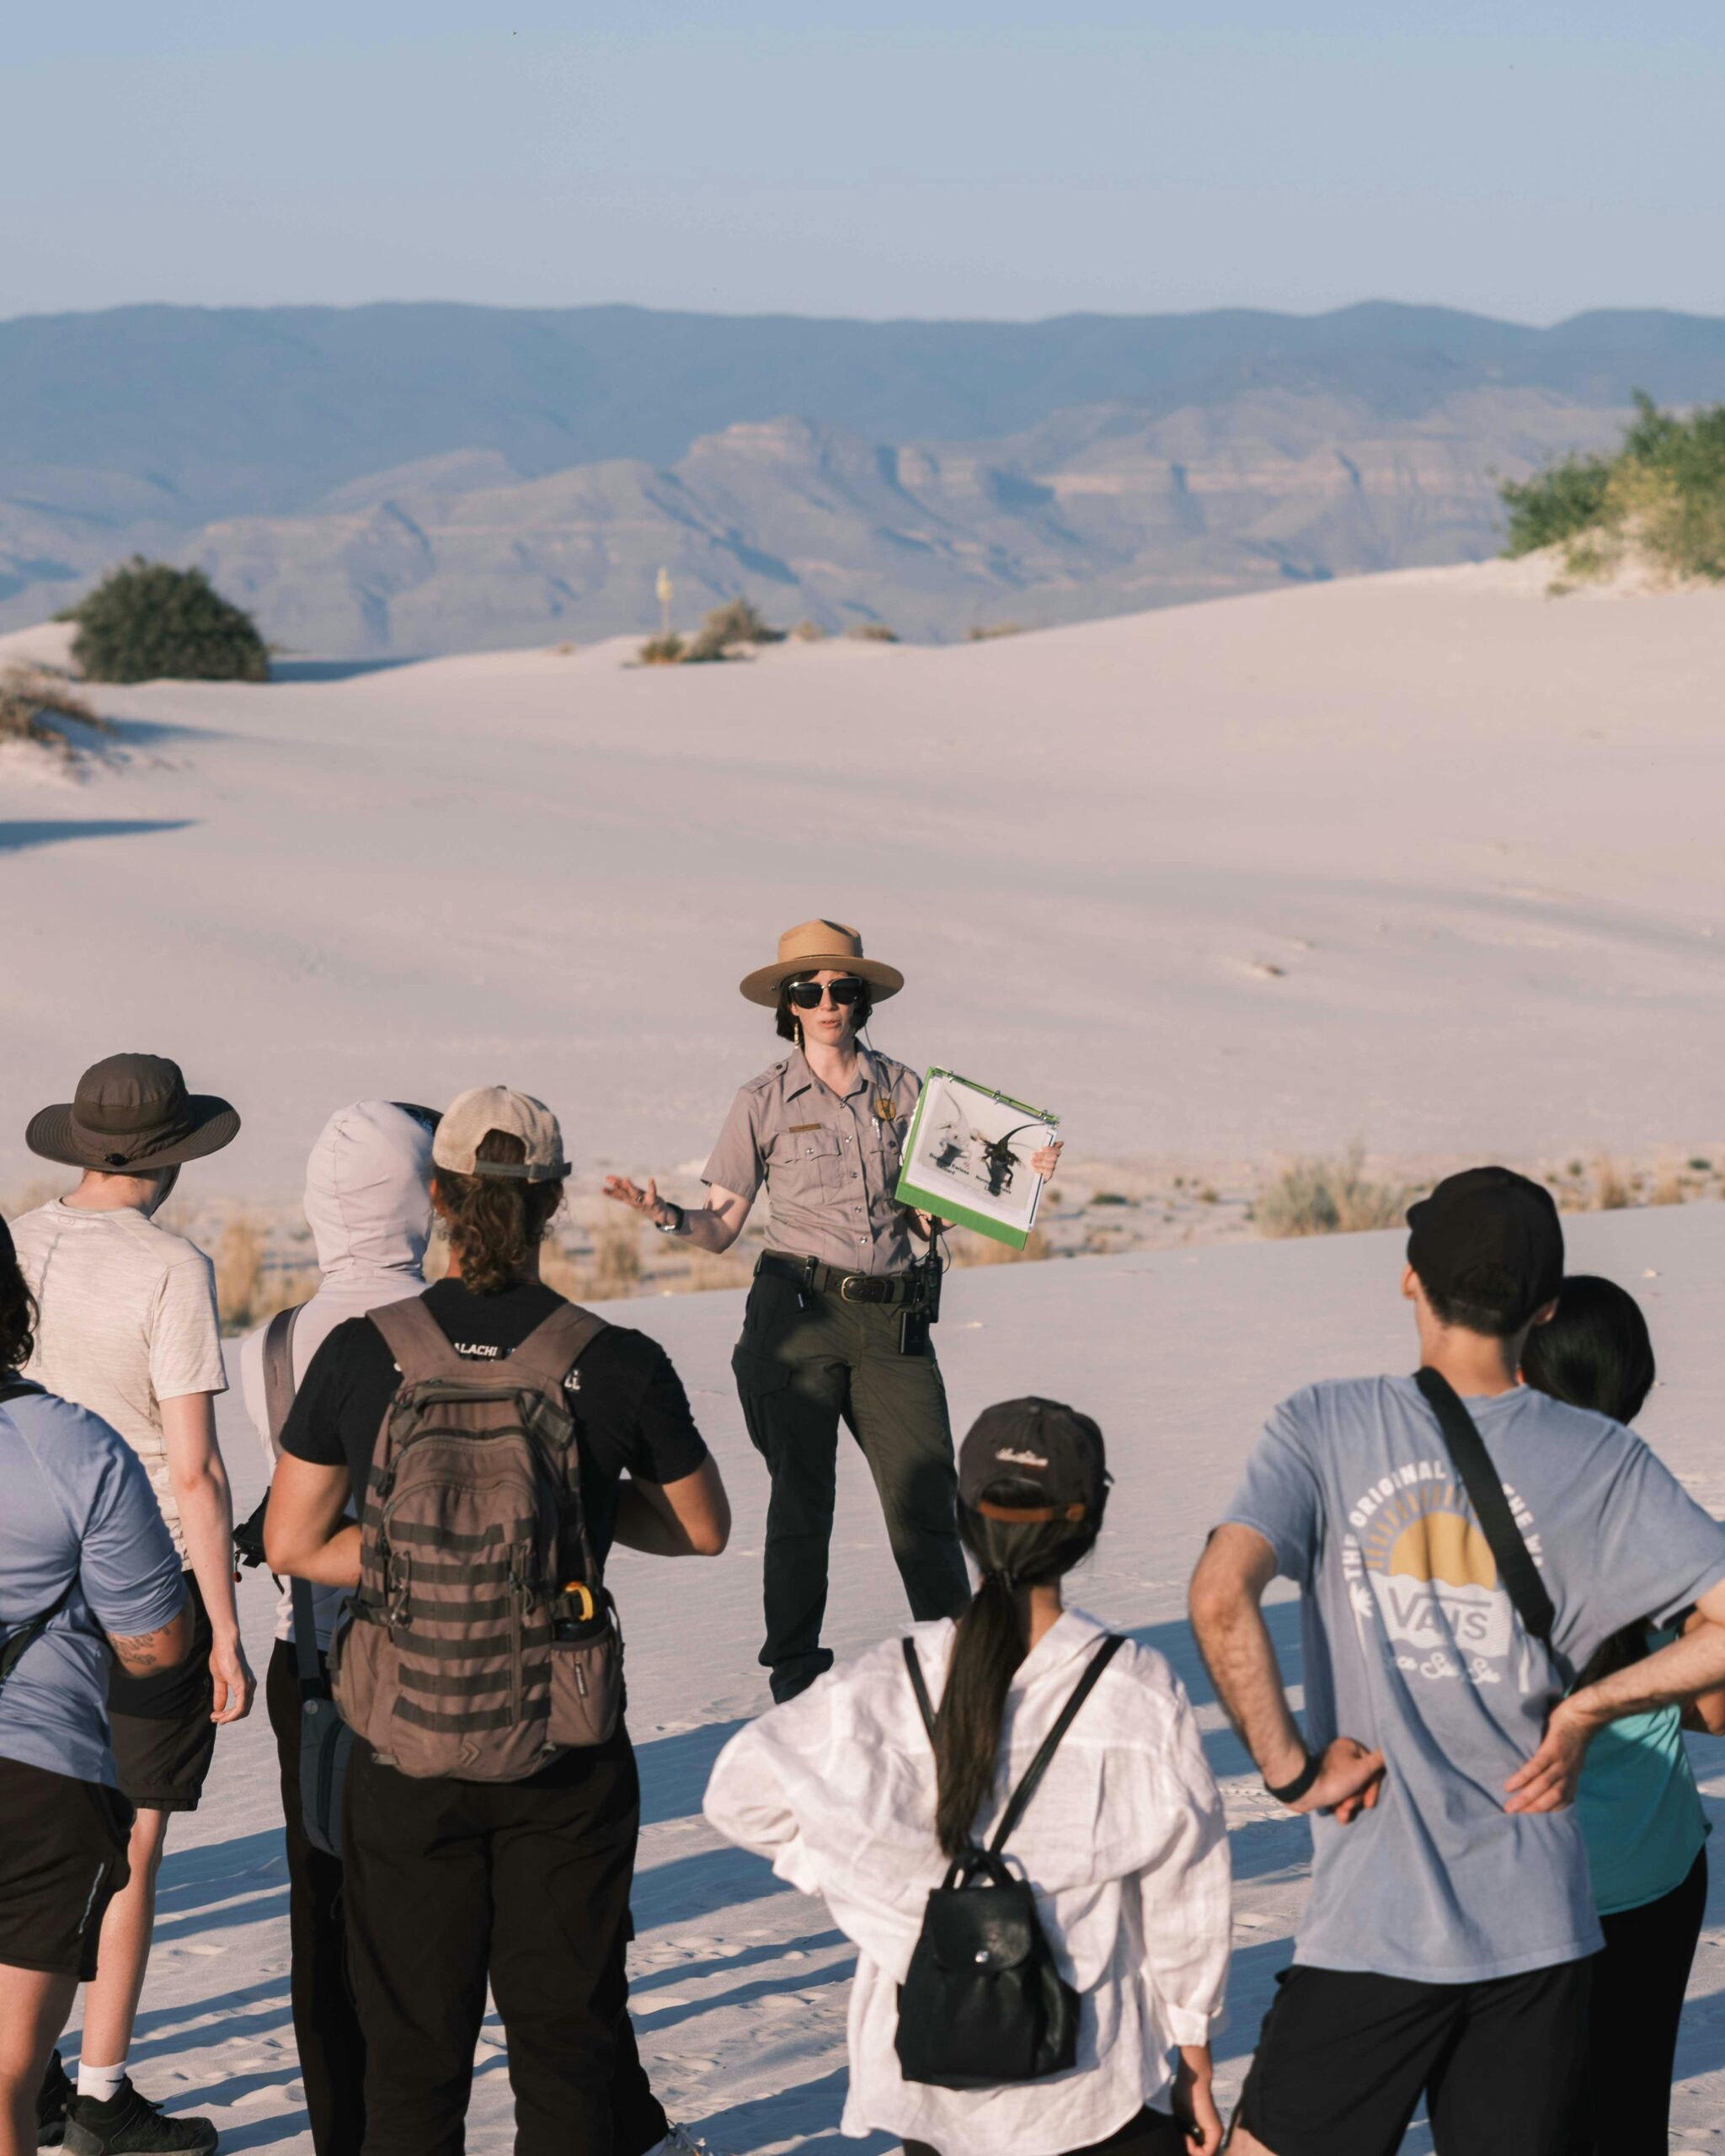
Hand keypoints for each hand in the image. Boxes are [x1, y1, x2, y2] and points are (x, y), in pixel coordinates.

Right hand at [209, 1633, 254, 1723]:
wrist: (225, 1643)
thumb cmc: (222, 1656)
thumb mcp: (220, 1679)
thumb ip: (220, 1693)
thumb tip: (218, 1708)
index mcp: (246, 1684)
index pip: (242, 1706)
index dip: (230, 1715)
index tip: (215, 1716)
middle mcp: (251, 1686)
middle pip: (243, 1711)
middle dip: (228, 1718)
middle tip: (214, 1718)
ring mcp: (248, 1686)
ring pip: (242, 1711)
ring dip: (228, 1718)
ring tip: (215, 1717)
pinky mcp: (243, 1685)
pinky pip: (240, 1707)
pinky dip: (230, 1715)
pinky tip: (219, 1714)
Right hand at [603, 1174, 669, 1227]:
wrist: (659, 1214)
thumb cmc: (643, 1203)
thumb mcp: (630, 1197)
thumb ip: (619, 1191)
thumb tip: (606, 1182)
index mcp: (629, 1199)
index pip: (618, 1195)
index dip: (610, 1192)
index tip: (601, 1189)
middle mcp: (635, 1201)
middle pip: (625, 1193)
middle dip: (618, 1187)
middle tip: (611, 1181)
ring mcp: (644, 1201)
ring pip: (636, 1194)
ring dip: (631, 1187)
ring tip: (626, 1179)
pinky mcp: (654, 1200)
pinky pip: (653, 1192)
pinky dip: (652, 1186)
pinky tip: (651, 1179)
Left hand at [1030, 1141, 1061, 1177]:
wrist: (1024, 1170)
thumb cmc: (1031, 1157)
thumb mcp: (1036, 1149)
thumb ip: (1046, 1144)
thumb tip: (1061, 1143)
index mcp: (1052, 1153)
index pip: (1056, 1151)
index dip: (1050, 1149)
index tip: (1041, 1148)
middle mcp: (1053, 1161)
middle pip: (1054, 1157)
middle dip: (1043, 1155)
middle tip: (1033, 1155)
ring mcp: (1051, 1168)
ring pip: (1051, 1164)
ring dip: (1040, 1162)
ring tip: (1031, 1161)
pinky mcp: (1048, 1176)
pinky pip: (1048, 1172)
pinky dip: (1040, 1169)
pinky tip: (1033, 1168)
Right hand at [1170, 2048, 1222, 2153]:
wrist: (1192, 2081)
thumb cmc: (1181, 2094)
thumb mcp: (1176, 2118)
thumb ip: (1178, 2132)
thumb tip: (1167, 2146)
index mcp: (1200, 2132)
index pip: (1195, 2151)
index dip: (1183, 2149)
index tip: (1175, 2138)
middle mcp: (1210, 2135)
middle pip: (1199, 2154)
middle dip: (1186, 2151)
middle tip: (1179, 2140)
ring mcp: (1215, 2135)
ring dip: (1190, 2151)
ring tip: (1183, 2136)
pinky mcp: (1216, 2132)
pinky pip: (1206, 2154)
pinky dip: (1194, 2151)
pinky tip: (1187, 2137)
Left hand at [1288, 1736, 1384, 1823]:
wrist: (1304, 1791)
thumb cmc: (1335, 1779)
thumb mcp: (1362, 1770)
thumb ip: (1378, 1760)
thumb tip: (1390, 1747)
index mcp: (1349, 1746)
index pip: (1372, 1768)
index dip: (1372, 1788)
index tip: (1369, 1804)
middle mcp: (1340, 1754)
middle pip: (1360, 1780)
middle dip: (1356, 1799)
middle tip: (1348, 1806)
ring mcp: (1331, 1768)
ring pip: (1350, 1790)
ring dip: (1348, 1805)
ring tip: (1341, 1812)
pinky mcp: (1323, 1781)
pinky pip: (1338, 1793)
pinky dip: (1340, 1805)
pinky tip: (1338, 1815)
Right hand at [1504, 1698, 1590, 1812]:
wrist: (1583, 1715)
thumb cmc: (1573, 1734)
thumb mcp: (1573, 1757)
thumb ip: (1562, 1768)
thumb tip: (1546, 1776)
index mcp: (1572, 1777)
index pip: (1561, 1801)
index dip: (1547, 1812)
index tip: (1531, 1819)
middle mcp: (1567, 1774)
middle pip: (1550, 1798)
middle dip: (1532, 1810)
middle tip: (1513, 1817)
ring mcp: (1560, 1763)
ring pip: (1542, 1786)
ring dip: (1526, 1799)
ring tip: (1509, 1807)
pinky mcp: (1551, 1750)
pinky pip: (1535, 1767)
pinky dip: (1523, 1778)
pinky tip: (1511, 1786)